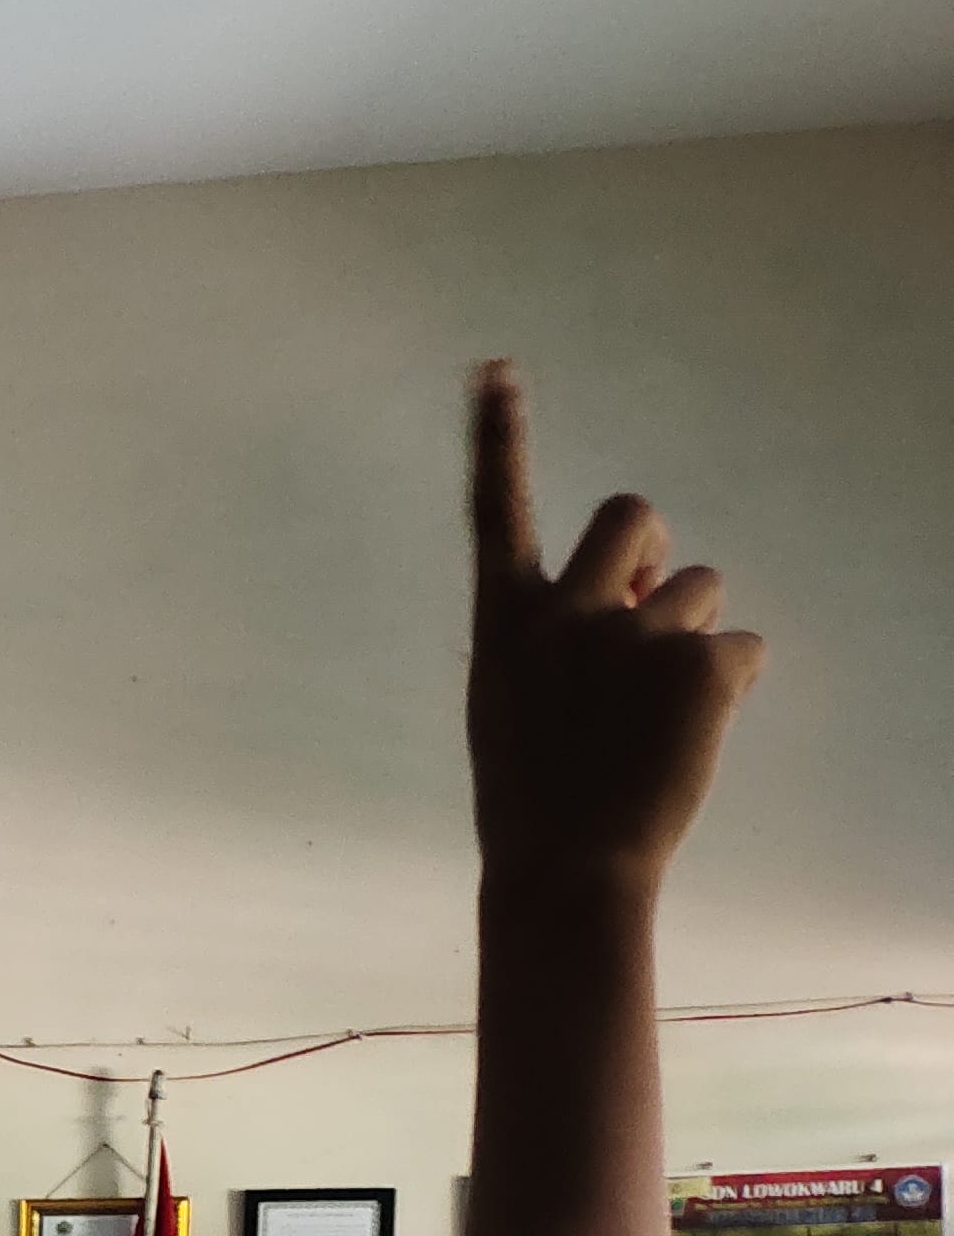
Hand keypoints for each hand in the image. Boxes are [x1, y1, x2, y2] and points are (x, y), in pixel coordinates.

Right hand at [466, 362, 763, 890]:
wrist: (568, 868)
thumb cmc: (537, 792)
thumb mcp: (519, 701)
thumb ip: (568, 629)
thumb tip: (654, 581)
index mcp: (506, 622)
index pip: (497, 509)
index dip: (500, 435)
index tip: (495, 368)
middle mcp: (566, 612)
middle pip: (633, 513)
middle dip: (652, 551)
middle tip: (645, 615)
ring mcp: (634, 635)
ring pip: (699, 591)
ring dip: (690, 639)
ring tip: (653, 718)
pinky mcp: (702, 664)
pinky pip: (740, 650)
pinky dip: (725, 690)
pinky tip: (686, 740)